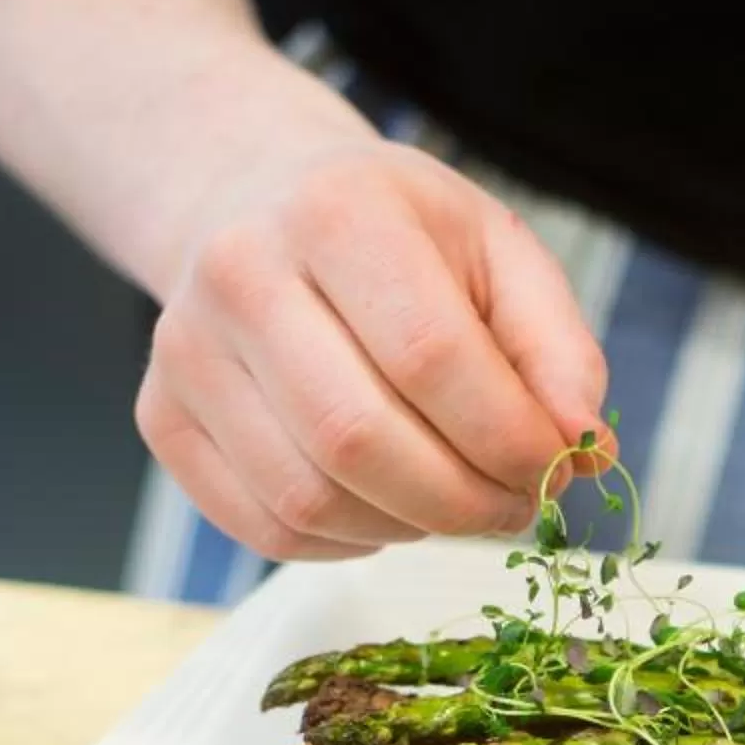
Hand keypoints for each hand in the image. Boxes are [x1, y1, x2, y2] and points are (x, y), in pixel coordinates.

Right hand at [139, 133, 612, 561]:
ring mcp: (185, 350)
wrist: (259, 202)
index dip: (509, 438)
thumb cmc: (397, 236)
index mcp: (337, 210)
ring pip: (308, 499)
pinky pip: (266, 527)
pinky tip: (385, 506)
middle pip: (358, 439)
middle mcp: (241, 271)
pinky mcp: (162, 416)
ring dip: (408, 529)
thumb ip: (557, 349)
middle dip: (462, 501)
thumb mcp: (497, 251)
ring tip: (454, 501)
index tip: (557, 468)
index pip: (430, 357)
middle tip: (514, 506)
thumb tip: (582, 450)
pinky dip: (346, 542)